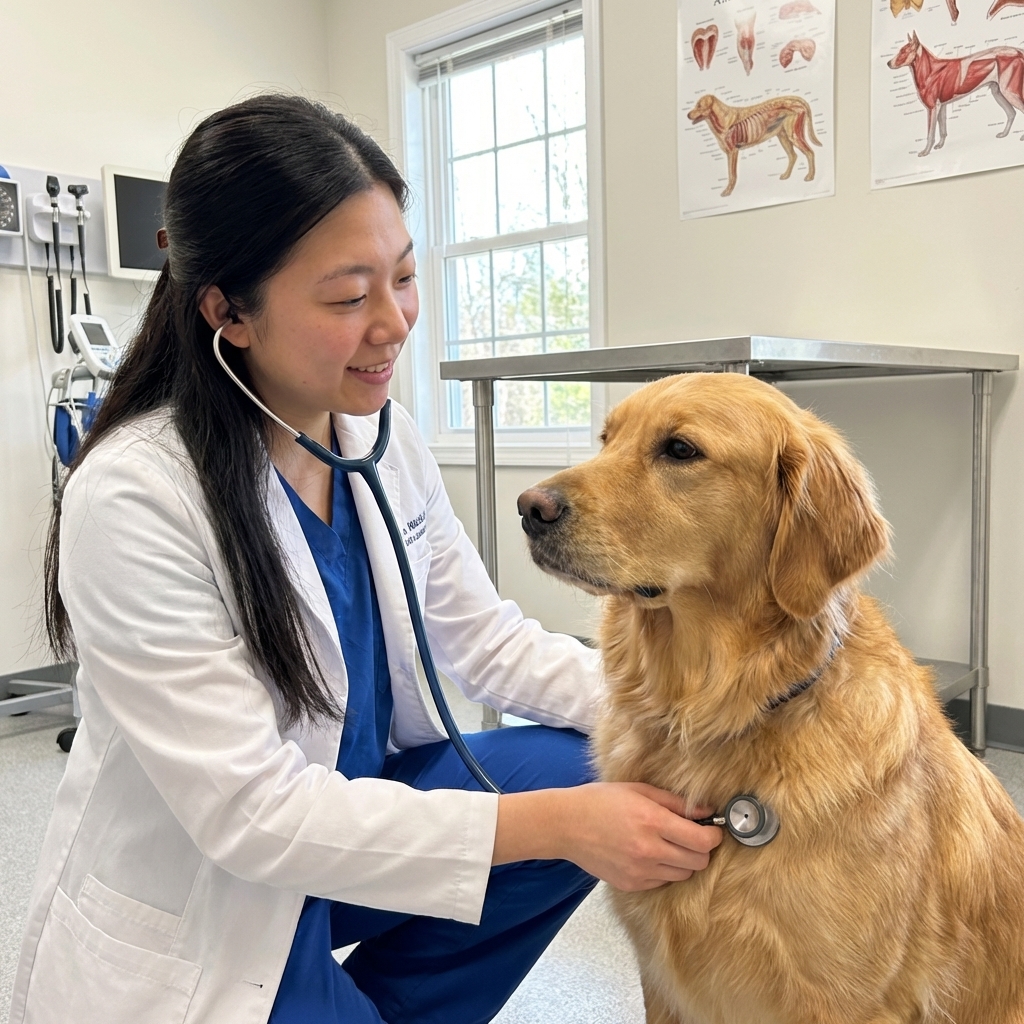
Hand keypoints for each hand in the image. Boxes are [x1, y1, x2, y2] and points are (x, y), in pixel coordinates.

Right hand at [493, 782, 722, 890]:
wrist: (566, 825)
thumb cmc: (601, 800)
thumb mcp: (638, 790)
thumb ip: (674, 802)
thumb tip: (706, 811)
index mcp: (652, 822)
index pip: (702, 841)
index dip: (713, 835)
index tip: (712, 829)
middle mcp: (649, 850)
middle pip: (698, 862)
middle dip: (702, 849)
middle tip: (692, 836)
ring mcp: (640, 871)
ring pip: (683, 874)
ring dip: (684, 861)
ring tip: (669, 844)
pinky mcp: (631, 885)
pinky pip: (662, 881)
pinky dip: (664, 870)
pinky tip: (650, 854)